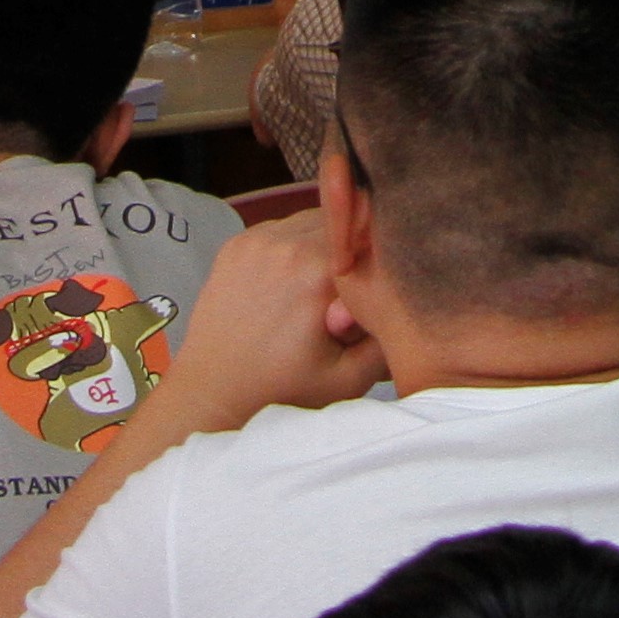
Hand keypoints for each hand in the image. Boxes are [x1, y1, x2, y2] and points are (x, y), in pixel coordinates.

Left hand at [158, 213, 385, 427]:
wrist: (213, 396)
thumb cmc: (283, 392)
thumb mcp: (350, 378)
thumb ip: (388, 333)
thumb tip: (405, 294)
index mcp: (317, 270)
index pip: (370, 234)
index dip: (377, 260)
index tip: (369, 293)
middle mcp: (285, 243)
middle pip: (341, 222)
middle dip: (350, 252)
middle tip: (340, 298)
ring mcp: (255, 240)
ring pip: (310, 221)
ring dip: (321, 246)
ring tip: (313, 293)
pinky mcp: (235, 245)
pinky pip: (279, 230)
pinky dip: (290, 249)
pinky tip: (286, 288)